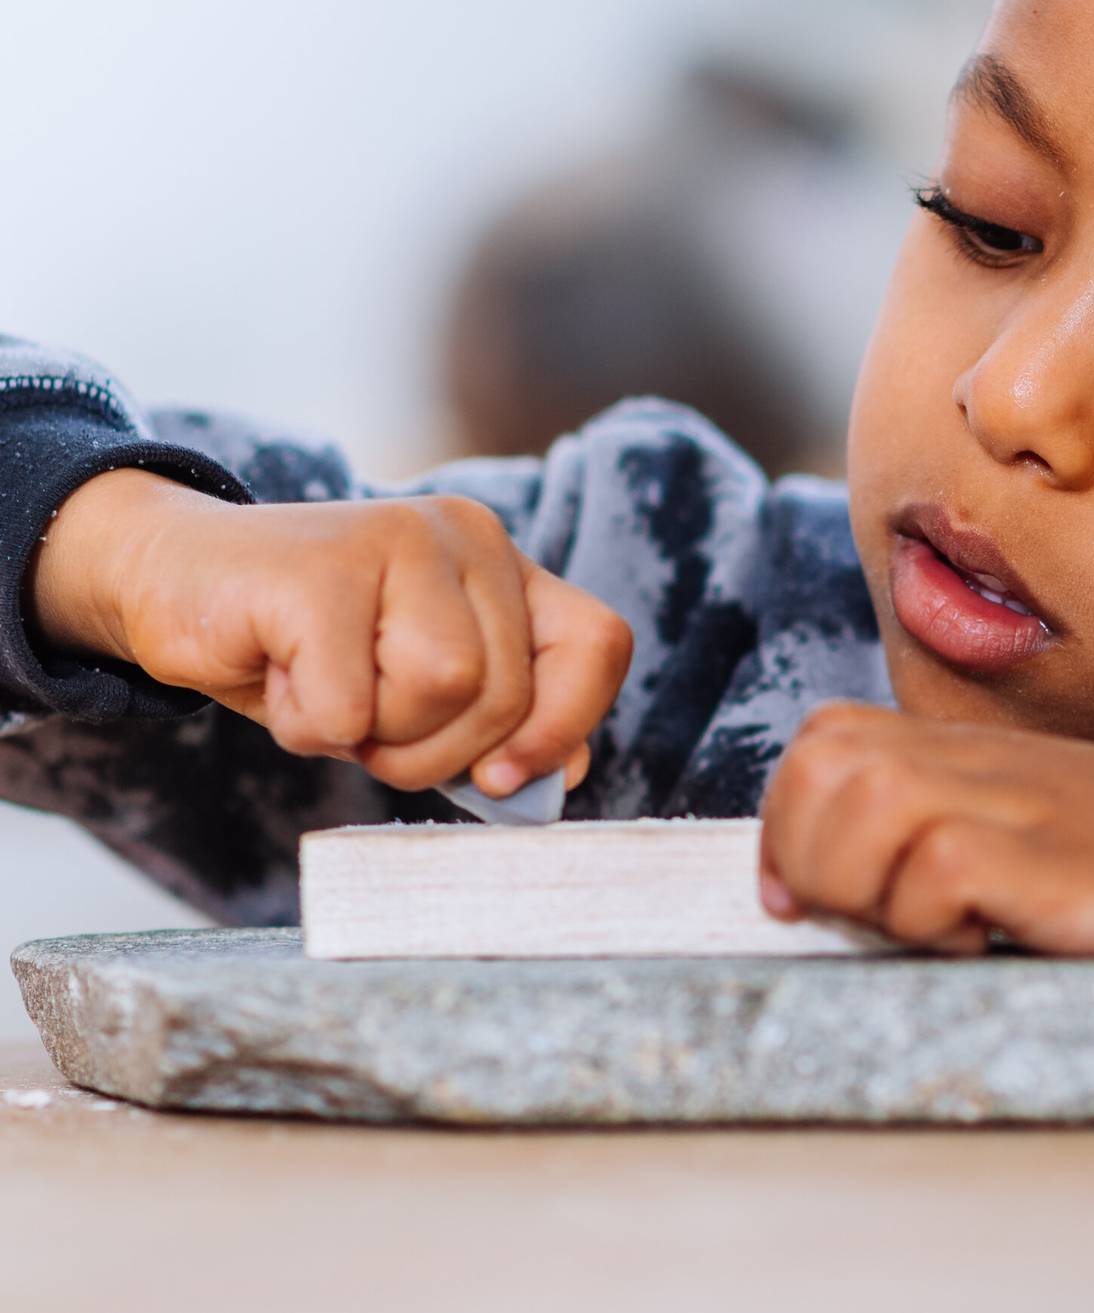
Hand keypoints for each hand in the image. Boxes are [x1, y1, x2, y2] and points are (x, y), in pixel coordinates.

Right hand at [29, 470, 632, 796]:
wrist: (172, 582)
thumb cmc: (308, 651)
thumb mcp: (416, 693)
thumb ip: (498, 726)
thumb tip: (563, 778)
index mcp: (504, 565)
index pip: (598, 644)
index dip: (565, 725)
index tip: (503, 779)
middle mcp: (466, 536)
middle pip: (506, 695)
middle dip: (433, 749)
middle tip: (367, 723)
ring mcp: (396, 538)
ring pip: (442, 692)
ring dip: (373, 734)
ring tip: (324, 690)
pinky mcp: (320, 568)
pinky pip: (349, 706)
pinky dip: (310, 726)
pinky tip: (279, 674)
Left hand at [757, 703, 1093, 1000]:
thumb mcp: (1050, 833)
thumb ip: (961, 842)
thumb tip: (855, 898)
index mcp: (977, 756)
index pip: (822, 742)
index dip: (786, 821)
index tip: (803, 899)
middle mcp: (985, 766)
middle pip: (818, 761)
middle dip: (805, 853)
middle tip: (868, 920)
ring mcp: (1022, 804)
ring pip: (859, 804)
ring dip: (865, 886)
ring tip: (934, 931)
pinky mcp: (1058, 858)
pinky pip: (939, 871)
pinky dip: (939, 923)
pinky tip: (993, 944)